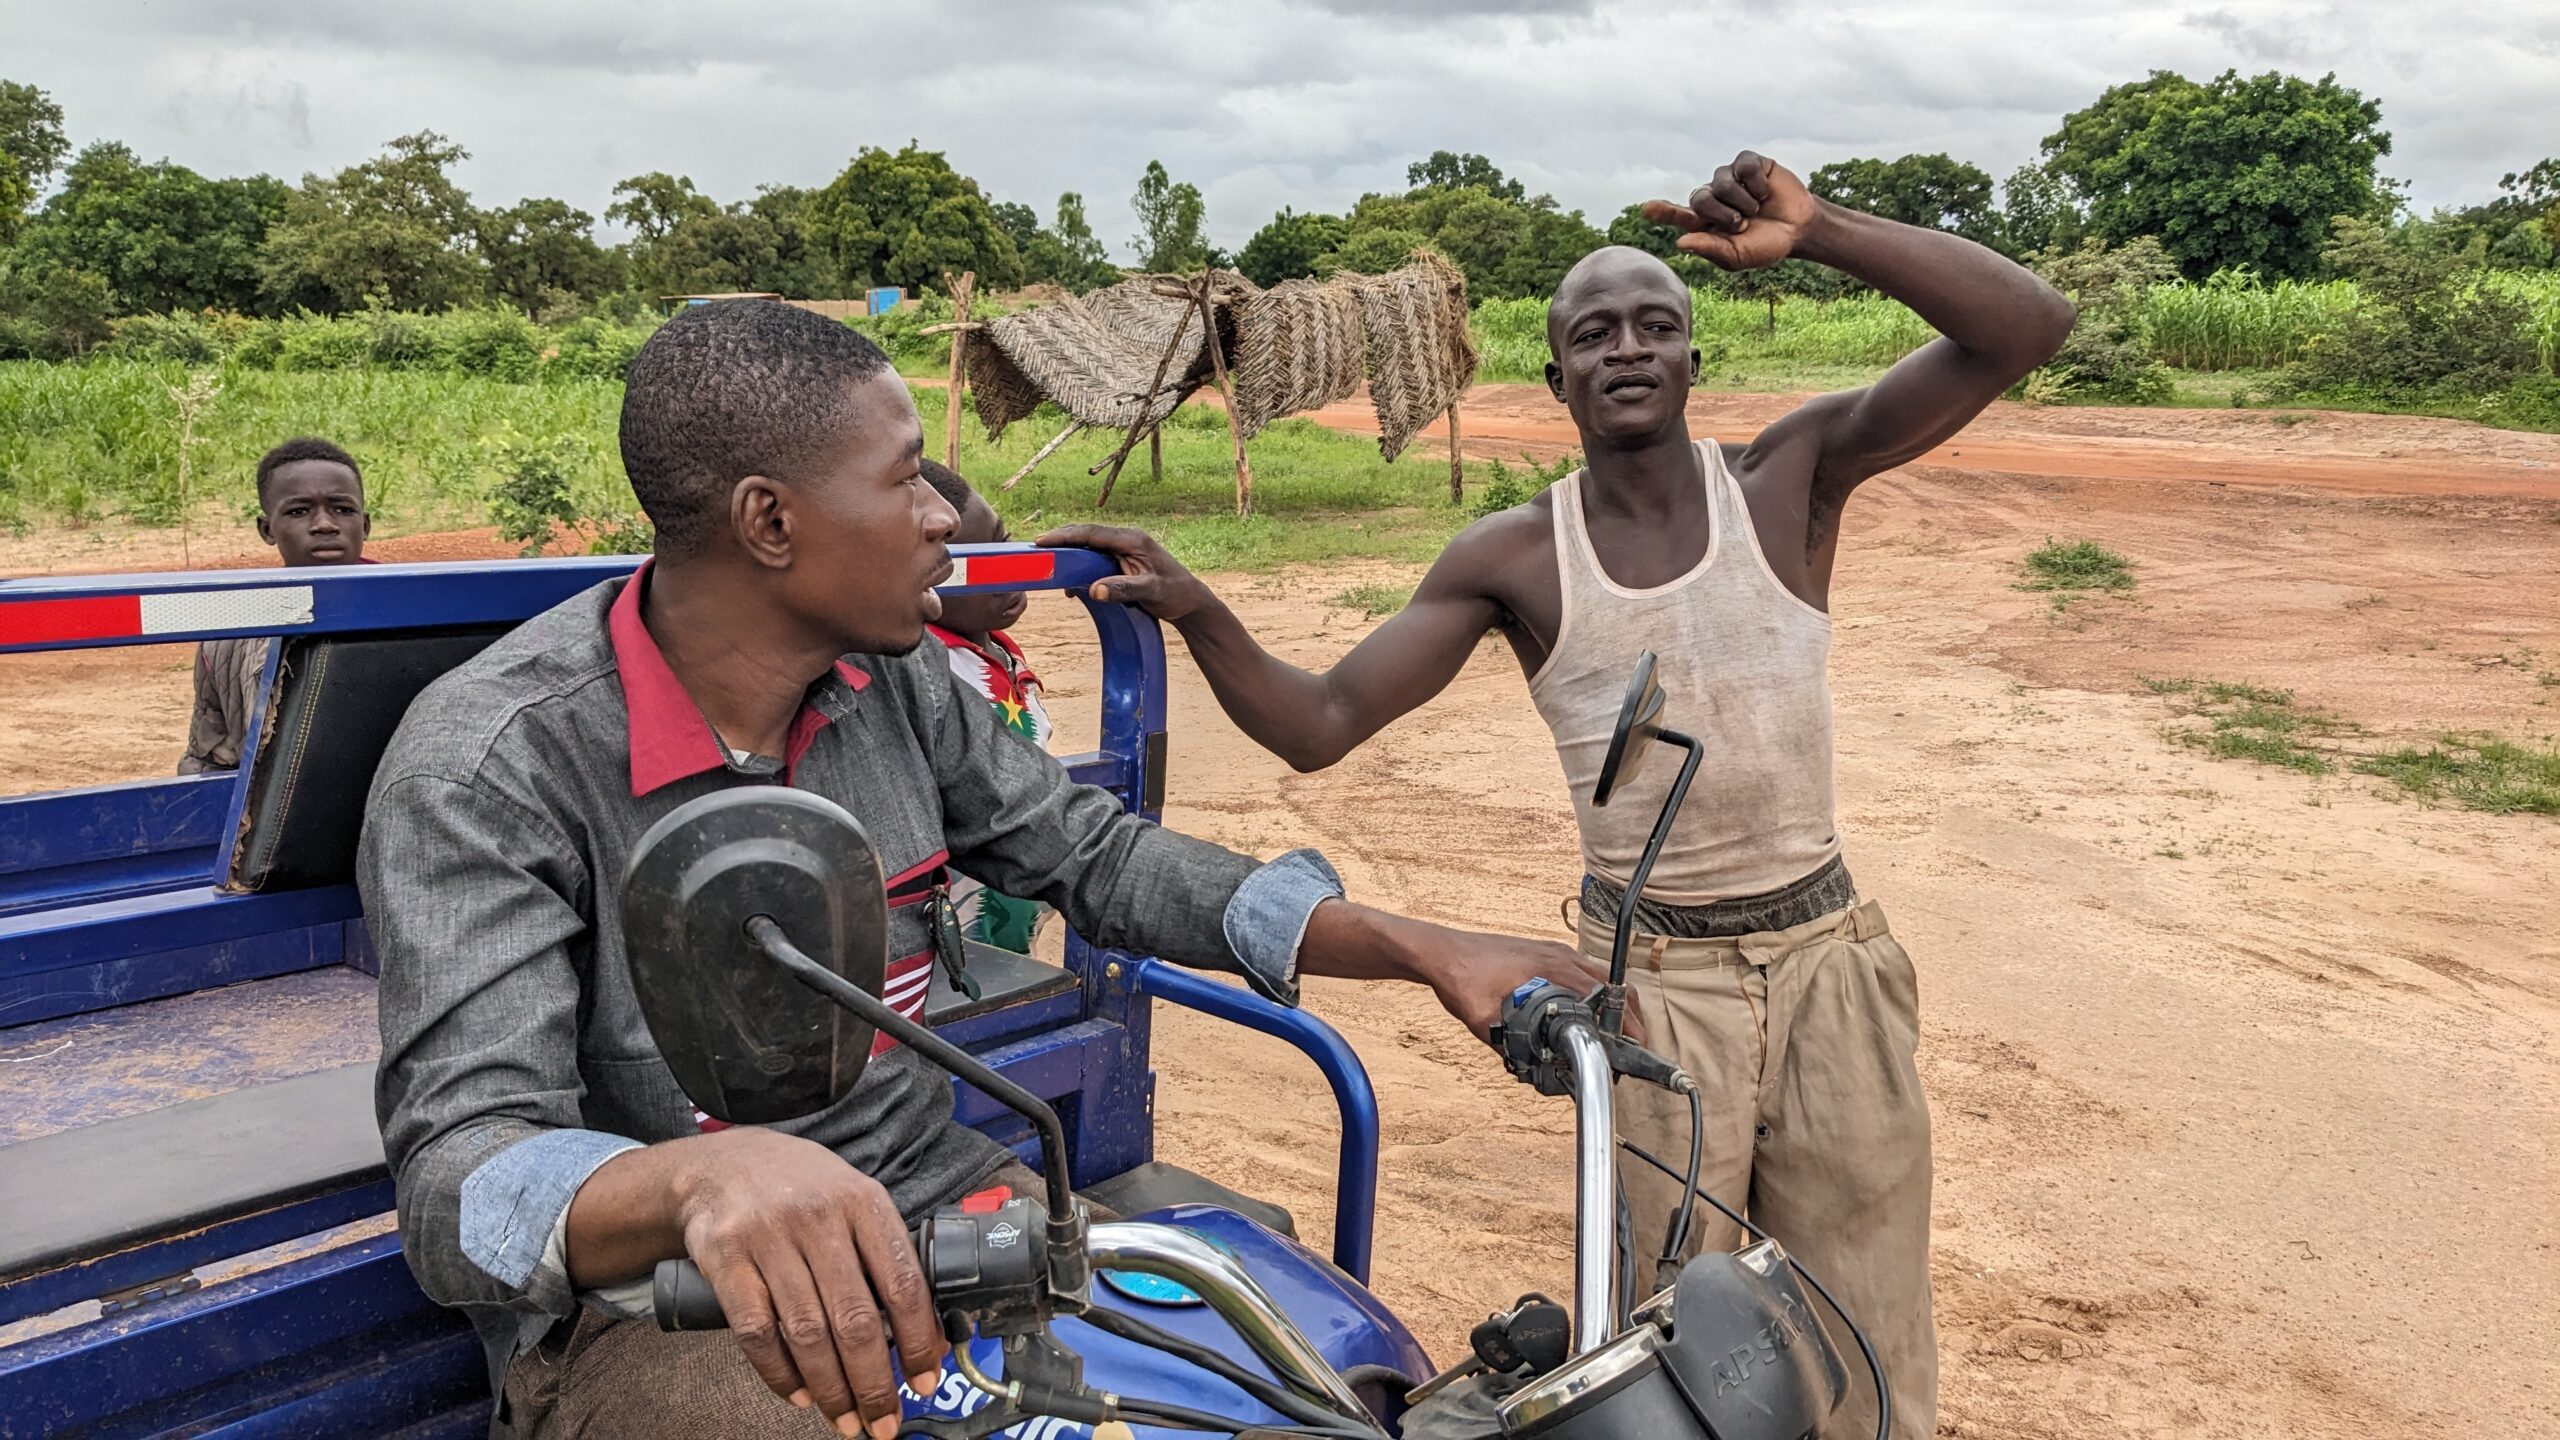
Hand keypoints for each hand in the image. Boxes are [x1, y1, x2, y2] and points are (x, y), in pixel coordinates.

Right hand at [675, 1129, 945, 1437]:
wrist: (718, 1164)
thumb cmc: (799, 1188)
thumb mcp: (852, 1197)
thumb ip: (883, 1253)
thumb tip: (922, 1333)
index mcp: (863, 1201)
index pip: (903, 1282)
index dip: (918, 1341)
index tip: (925, 1380)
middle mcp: (818, 1218)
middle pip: (855, 1319)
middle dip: (873, 1383)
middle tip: (884, 1420)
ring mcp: (768, 1238)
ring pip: (807, 1333)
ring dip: (831, 1389)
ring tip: (846, 1420)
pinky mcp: (726, 1260)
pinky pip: (756, 1333)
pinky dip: (780, 1374)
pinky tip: (800, 1395)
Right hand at [1036, 522, 1215, 622]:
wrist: (1190, 601)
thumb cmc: (1175, 593)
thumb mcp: (1151, 592)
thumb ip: (1124, 589)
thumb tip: (1094, 590)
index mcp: (1132, 539)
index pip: (1092, 533)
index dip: (1065, 536)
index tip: (1042, 541)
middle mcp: (1126, 539)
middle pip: (1086, 534)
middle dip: (1061, 541)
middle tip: (1035, 549)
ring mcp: (1123, 549)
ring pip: (1088, 546)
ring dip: (1069, 554)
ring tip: (1046, 565)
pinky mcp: (1122, 560)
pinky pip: (1094, 558)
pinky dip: (1079, 567)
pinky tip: (1071, 584)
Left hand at [1417, 928, 1648, 1047]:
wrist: (1442, 952)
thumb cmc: (1461, 979)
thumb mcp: (1482, 1020)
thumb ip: (1507, 1045)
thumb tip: (1532, 1071)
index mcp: (1551, 969)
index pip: (1604, 995)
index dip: (1624, 1021)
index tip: (1633, 1044)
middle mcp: (1560, 956)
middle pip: (1614, 984)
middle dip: (1630, 1016)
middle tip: (1632, 1046)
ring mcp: (1555, 952)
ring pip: (1603, 976)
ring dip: (1616, 1004)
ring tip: (1617, 1034)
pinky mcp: (1547, 953)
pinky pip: (1586, 971)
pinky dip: (1600, 992)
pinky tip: (1591, 1013)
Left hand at [1640, 151, 1820, 271]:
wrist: (1798, 230)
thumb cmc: (1764, 245)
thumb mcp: (1738, 255)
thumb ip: (1711, 248)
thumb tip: (1680, 242)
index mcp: (1705, 223)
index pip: (1678, 215)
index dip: (1663, 211)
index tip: (1646, 209)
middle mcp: (1713, 196)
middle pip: (1700, 198)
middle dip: (1722, 215)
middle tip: (1742, 225)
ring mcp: (1730, 178)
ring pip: (1722, 182)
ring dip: (1743, 201)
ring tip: (1756, 209)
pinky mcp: (1749, 163)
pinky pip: (1744, 166)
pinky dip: (1757, 184)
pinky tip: (1765, 192)